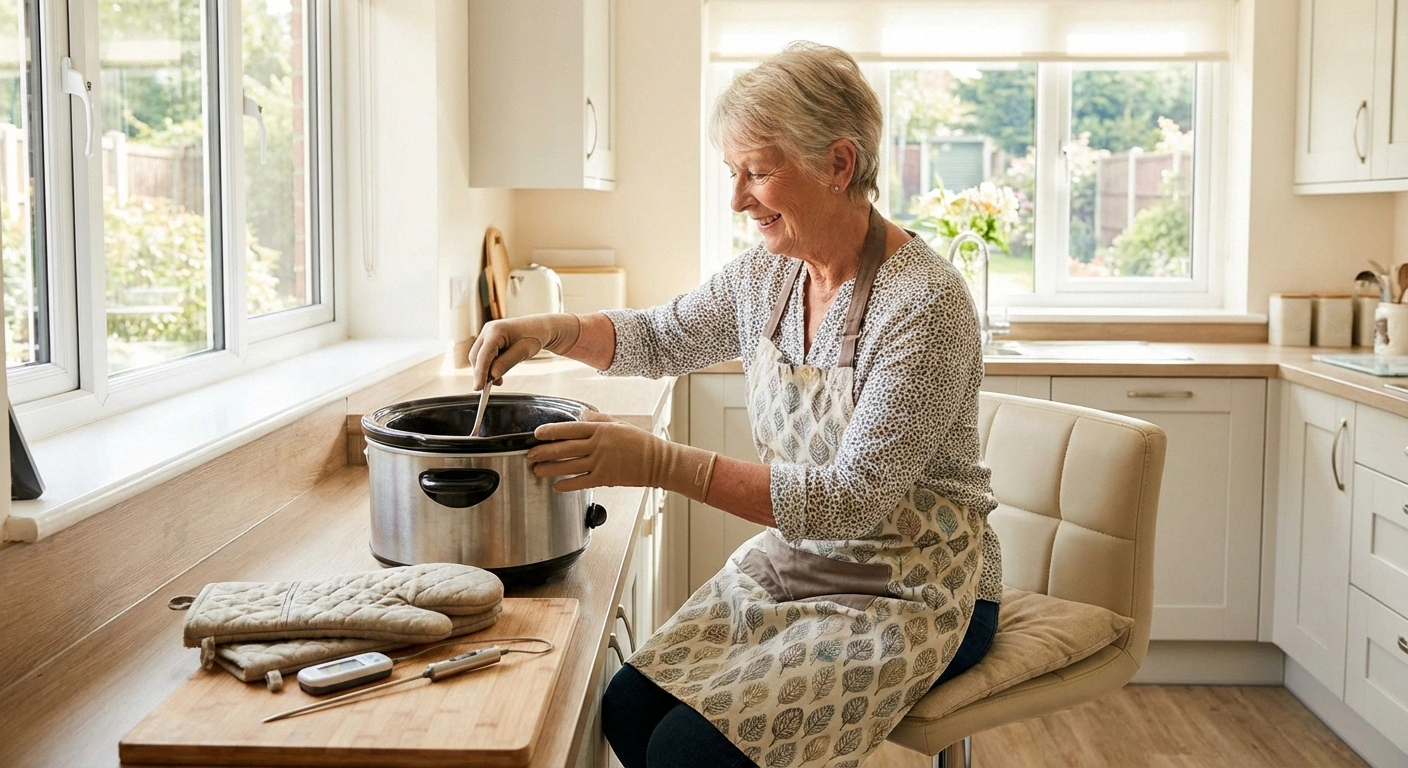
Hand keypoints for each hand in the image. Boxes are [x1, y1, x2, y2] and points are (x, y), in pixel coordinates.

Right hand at [468, 313, 580, 390]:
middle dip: (481, 373)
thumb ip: (507, 363)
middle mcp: (488, 330)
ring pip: (478, 357)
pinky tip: (496, 375)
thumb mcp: (524, 351)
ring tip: (498, 381)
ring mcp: (487, 335)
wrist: (540, 328)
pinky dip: (488, 367)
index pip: (484, 355)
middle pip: (477, 356)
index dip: (480, 372)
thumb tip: (492, 375)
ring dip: (485, 371)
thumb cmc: (535, 337)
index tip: (479, 388)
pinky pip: (484, 356)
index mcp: (496, 330)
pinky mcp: (488, 341)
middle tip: (489, 387)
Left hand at [527, 412, 717, 501]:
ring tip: (537, 470)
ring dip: (550, 468)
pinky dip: (567, 484)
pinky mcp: (605, 478)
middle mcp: (598, 445)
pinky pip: (581, 482)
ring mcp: (601, 463)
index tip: (537, 434)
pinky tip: (557, 486)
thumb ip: (598, 420)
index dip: (551, 431)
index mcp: (601, 430)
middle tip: (530, 454)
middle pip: (565, 448)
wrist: (658, 461)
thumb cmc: (640, 442)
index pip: (570, 429)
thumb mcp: (618, 424)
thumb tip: (580, 416)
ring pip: (569, 466)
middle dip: (544, 451)